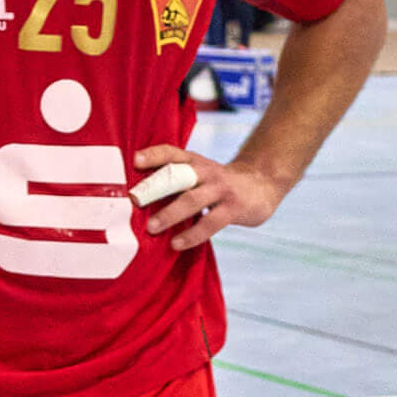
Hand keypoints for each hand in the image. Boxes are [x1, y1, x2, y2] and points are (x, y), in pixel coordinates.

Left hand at [135, 144, 284, 251]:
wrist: (262, 184)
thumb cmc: (217, 182)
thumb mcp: (198, 173)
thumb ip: (175, 179)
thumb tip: (137, 199)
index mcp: (193, 161)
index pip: (171, 153)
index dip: (153, 155)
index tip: (134, 161)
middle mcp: (206, 171)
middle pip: (178, 175)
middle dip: (155, 187)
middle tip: (134, 201)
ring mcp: (221, 189)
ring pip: (192, 200)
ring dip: (170, 215)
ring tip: (151, 229)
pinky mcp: (234, 208)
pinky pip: (210, 223)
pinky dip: (192, 235)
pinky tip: (177, 244)